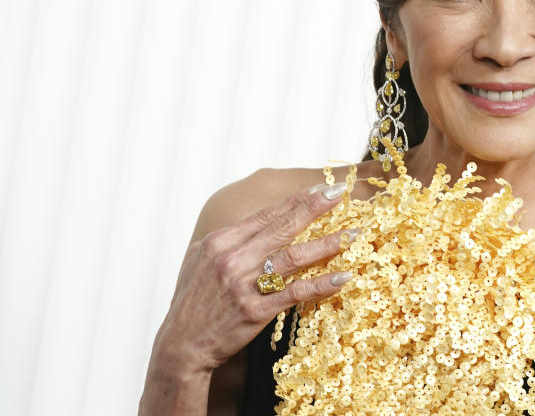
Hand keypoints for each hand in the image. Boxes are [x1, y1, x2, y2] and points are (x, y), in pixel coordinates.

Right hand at [153, 182, 353, 373]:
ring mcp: (244, 285)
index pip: (266, 214)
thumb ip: (229, 241)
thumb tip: (256, 222)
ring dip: (327, 244)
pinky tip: (342, 277)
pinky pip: (296, 292)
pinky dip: (322, 284)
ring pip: (294, 257)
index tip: (320, 187)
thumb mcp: (201, 261)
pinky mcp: (255, 311)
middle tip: (340, 192)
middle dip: (315, 207)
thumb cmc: (193, 303)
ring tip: (353, 235)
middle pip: (283, 227)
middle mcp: (233, 259)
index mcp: (220, 242)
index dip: (296, 199)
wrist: (181, 346)